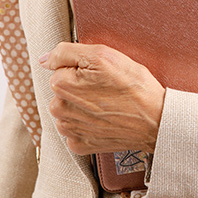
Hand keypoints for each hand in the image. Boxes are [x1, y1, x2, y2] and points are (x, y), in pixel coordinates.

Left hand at [39, 42, 165, 154]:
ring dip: (82, 105)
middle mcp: (60, 109)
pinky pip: (76, 129)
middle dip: (79, 86)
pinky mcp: (80, 145)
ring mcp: (69, 130)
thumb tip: (44, 59)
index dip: (82, 66)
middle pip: (63, 89)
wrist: (154, 120)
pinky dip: (87, 123)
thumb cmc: (132, 85)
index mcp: (61, 84)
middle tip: (106, 87)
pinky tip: (104, 119)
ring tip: (107, 103)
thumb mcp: (103, 54)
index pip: (61, 67)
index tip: (99, 72)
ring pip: (68, 108)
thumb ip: (66, 52)